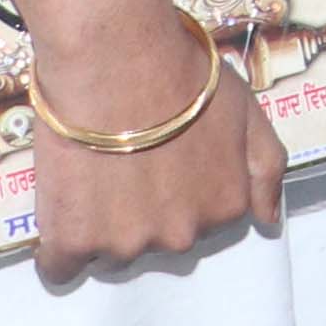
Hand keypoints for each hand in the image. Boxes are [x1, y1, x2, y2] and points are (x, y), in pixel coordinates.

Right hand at [21, 10, 286, 281]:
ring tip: (93, 174)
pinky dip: (58, 250)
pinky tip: (61, 216)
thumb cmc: (185, 76)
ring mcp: (127, 243)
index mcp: (224, 207)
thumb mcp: (249, 112)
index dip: (179, 190)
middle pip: (157, 239)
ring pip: (111, 251)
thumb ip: (266, 169)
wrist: (117, 58)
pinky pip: (60, 267)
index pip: (202, 221)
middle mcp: (181, 235)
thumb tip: (267, 219)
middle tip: (126, 163)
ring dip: (101, 225)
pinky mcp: (75, 240)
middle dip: (144, 210)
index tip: (162, 163)